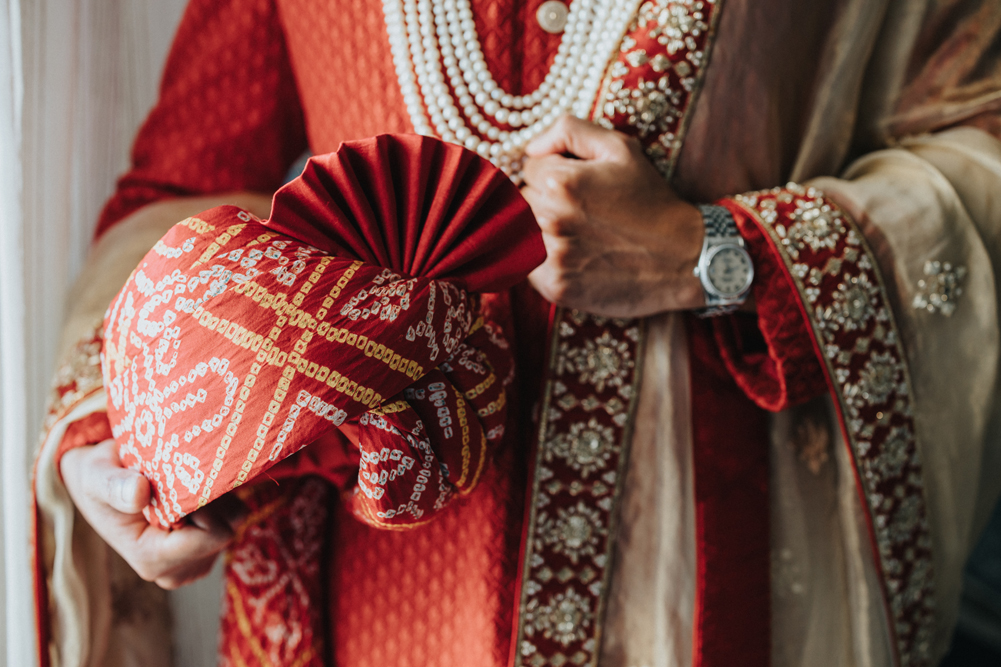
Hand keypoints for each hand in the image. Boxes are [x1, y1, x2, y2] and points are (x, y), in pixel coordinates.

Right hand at [61, 439, 246, 588]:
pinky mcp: (204, 552)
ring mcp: (191, 564)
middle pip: (225, 533)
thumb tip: (138, 492)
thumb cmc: (99, 478)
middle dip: (212, 502)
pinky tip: (193, 495)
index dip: (205, 505)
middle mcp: (173, 570)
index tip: (183, 481)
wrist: (103, 483)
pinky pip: (233, 522)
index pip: (208, 537)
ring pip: (233, 526)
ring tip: (186, 487)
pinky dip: (220, 504)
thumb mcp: (97, 476)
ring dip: (217, 501)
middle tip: (184, 479)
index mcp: (150, 559)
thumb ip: (115, 486)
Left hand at [522, 115, 704, 316]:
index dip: (554, 173)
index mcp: (561, 182)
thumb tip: (530, 147)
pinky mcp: (556, 287)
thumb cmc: (651, 200)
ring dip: (542, 232)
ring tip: (579, 235)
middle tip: (582, 212)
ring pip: (522, 235)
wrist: (683, 258)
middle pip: (521, 202)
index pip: (529, 169)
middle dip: (544, 202)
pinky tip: (577, 257)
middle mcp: (550, 219)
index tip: (581, 186)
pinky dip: (546, 262)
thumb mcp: (621, 148)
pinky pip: (530, 267)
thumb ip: (570, 131)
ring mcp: (552, 257)